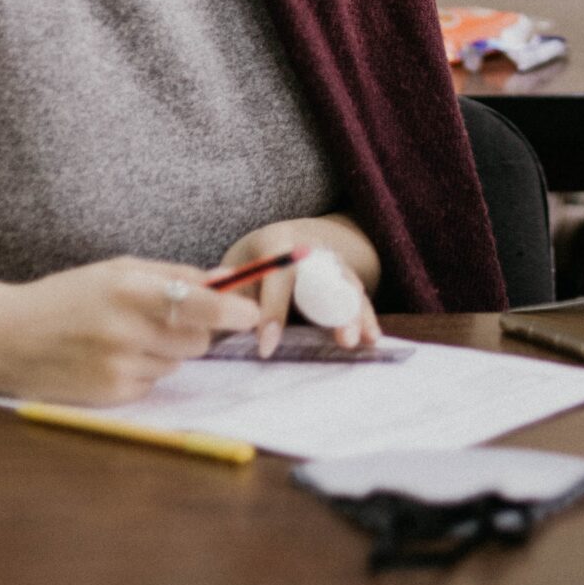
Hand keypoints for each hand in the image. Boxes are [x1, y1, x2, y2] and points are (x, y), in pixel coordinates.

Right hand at [0, 257, 260, 404]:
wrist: (7, 338)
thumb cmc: (66, 297)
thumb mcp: (117, 271)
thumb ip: (173, 275)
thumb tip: (227, 281)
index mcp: (128, 290)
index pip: (198, 304)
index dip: (232, 311)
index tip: (254, 313)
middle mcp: (126, 331)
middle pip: (197, 339)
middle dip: (193, 330)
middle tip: (162, 319)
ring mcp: (118, 368)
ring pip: (177, 362)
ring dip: (166, 351)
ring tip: (125, 338)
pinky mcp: (112, 396)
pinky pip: (154, 382)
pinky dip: (144, 371)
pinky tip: (111, 358)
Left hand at [214, 216, 382, 354]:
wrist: (286, 239)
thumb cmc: (253, 261)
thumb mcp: (236, 266)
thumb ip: (228, 289)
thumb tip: (210, 304)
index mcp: (277, 242)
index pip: (278, 276)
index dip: (273, 311)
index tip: (266, 346)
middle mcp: (312, 249)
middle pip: (326, 277)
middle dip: (334, 309)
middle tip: (342, 339)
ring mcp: (333, 261)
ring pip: (349, 286)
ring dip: (357, 314)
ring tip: (362, 340)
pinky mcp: (345, 278)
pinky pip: (358, 297)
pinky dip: (366, 317)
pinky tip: (373, 338)